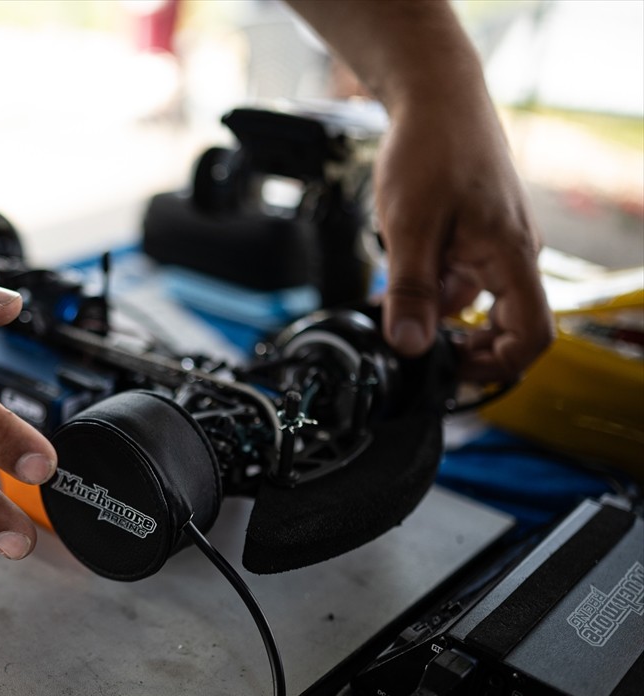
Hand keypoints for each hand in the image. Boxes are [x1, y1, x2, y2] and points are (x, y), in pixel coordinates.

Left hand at [374, 94, 554, 382]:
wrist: (434, 95)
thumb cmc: (430, 149)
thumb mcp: (408, 227)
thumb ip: (411, 291)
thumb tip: (411, 346)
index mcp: (510, 256)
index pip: (532, 336)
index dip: (496, 367)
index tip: (449, 370)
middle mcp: (513, 253)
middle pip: (505, 326)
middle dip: (463, 346)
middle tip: (414, 347)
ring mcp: (495, 244)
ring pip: (475, 303)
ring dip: (439, 315)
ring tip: (394, 305)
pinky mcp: (476, 234)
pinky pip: (461, 278)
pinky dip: (433, 288)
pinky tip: (398, 280)